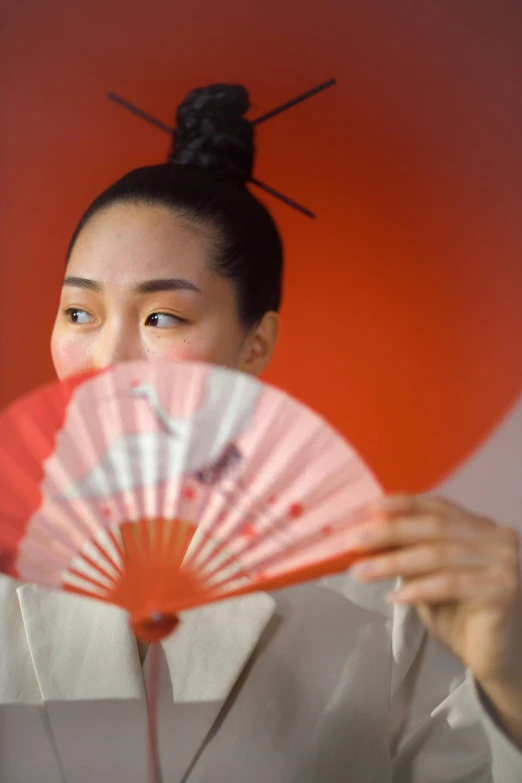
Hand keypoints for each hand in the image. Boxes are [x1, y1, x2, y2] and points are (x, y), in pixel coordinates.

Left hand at [347, 495, 521, 690]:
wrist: (496, 657)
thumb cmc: (461, 615)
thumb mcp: (429, 576)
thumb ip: (411, 553)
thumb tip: (368, 537)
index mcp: (479, 526)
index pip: (437, 507)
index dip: (403, 505)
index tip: (370, 508)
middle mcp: (496, 537)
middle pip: (434, 528)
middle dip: (390, 532)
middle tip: (356, 541)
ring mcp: (504, 561)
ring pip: (438, 555)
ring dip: (394, 563)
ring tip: (363, 571)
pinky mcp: (503, 588)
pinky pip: (451, 583)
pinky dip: (419, 589)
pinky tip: (395, 597)